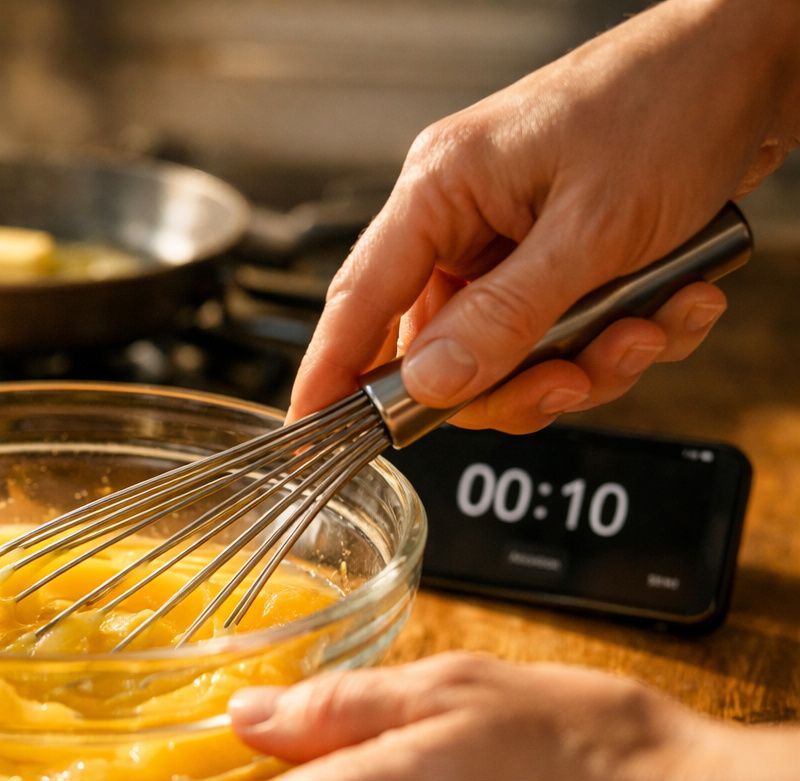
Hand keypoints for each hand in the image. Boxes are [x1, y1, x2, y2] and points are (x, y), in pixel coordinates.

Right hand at [289, 0, 799, 432]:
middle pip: (446, 349)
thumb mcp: (593, 228)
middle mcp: (465, 218)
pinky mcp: (560, 256)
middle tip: (574, 380)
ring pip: (513, 353)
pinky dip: (624, 336)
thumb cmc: (669, 104)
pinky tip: (675, 301)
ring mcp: (513, 240)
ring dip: (590, 360)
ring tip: (653, 324)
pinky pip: (564, 335)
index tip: (310, 434)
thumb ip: (507, 316)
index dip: (331, 374)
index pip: (359, 300)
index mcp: (441, 189)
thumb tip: (431, 384)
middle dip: (520, 380)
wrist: (755, 61)